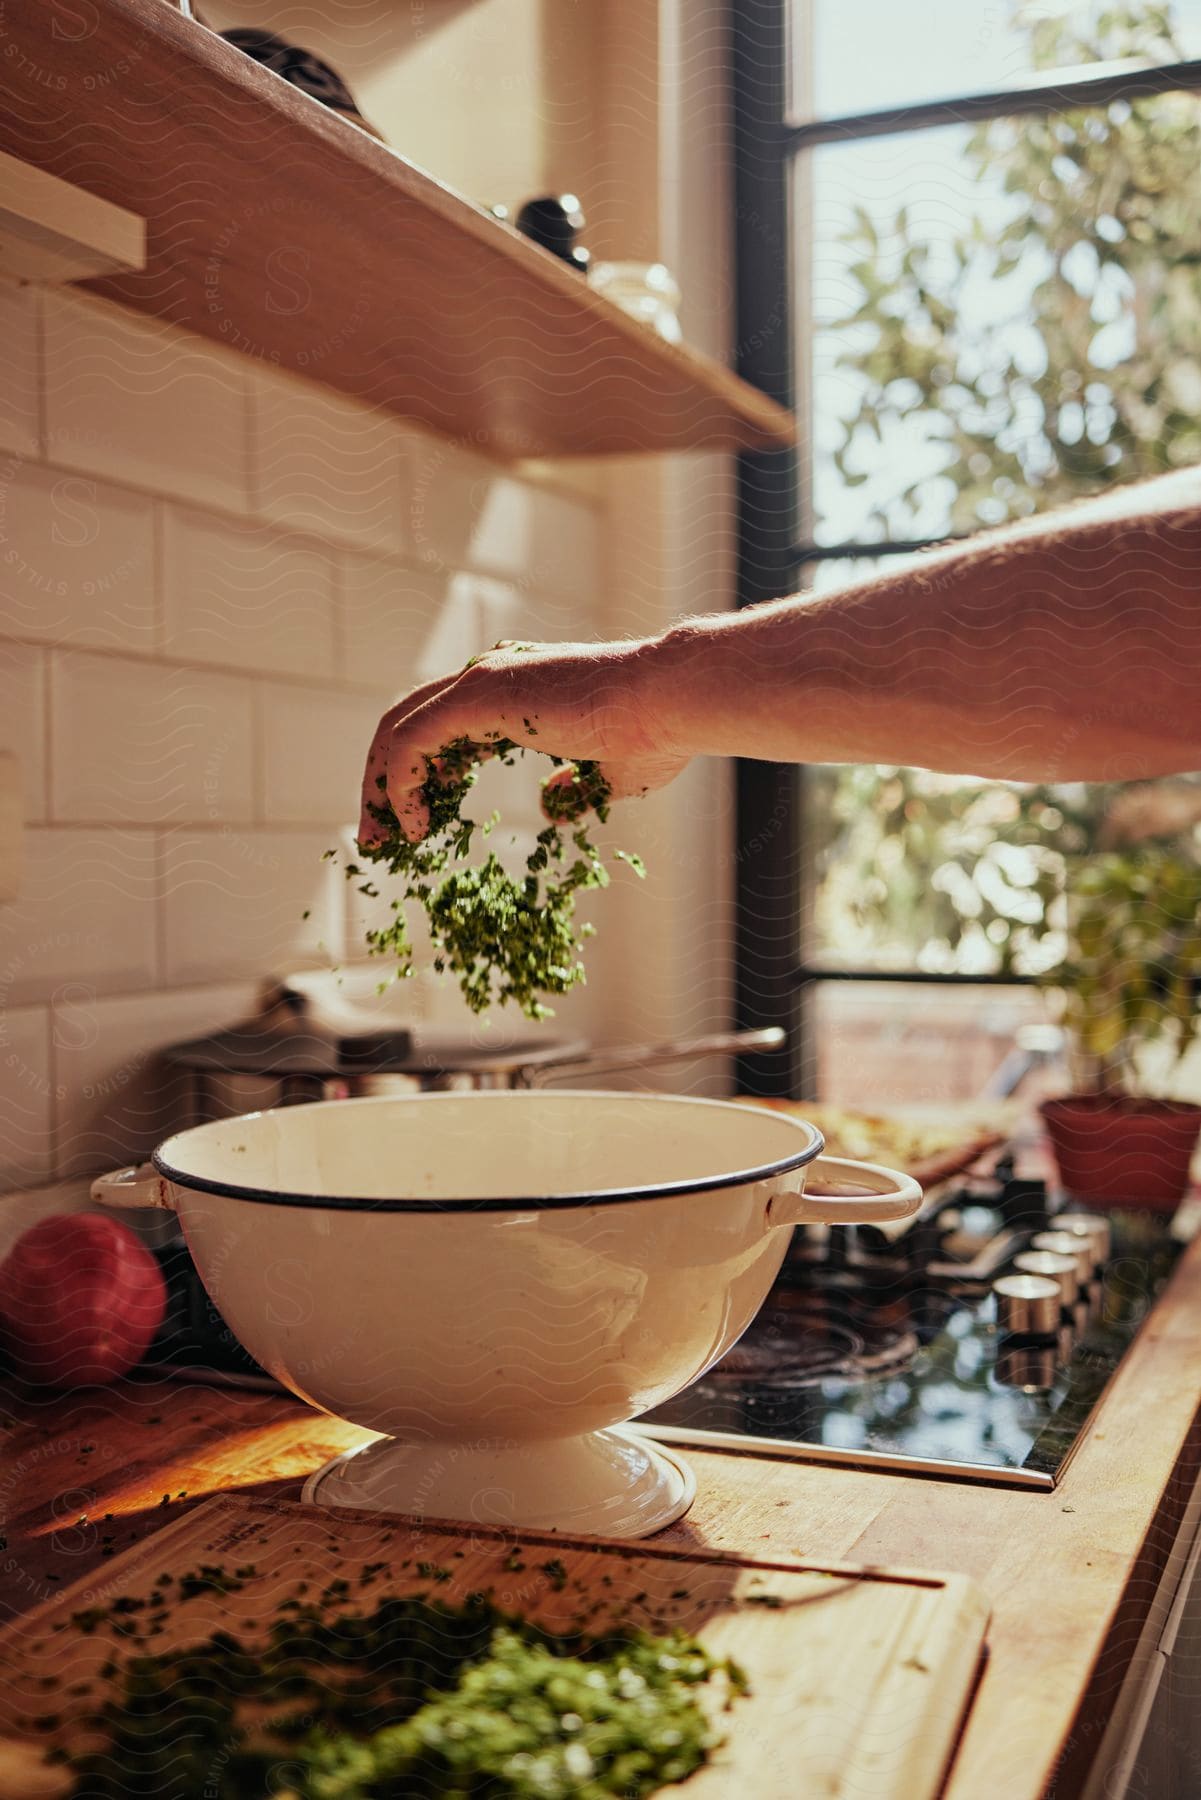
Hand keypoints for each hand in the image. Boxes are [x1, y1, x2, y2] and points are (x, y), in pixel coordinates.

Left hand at [358, 637, 688, 845]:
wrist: (669, 703)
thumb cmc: (655, 735)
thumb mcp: (609, 777)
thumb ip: (573, 787)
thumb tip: (552, 806)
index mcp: (514, 692)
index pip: (440, 729)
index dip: (419, 778)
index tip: (414, 827)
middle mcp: (489, 677)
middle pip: (406, 726)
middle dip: (382, 784)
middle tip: (377, 839)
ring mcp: (480, 682)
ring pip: (397, 731)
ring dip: (380, 789)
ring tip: (383, 841)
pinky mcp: (478, 696)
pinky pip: (412, 742)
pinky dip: (401, 784)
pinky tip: (415, 825)